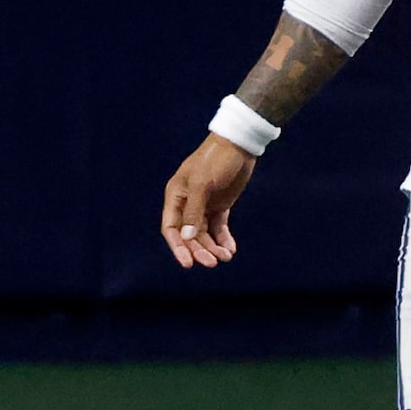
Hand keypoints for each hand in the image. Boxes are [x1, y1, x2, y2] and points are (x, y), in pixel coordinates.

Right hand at [161, 134, 256, 269]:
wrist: (239, 145)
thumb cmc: (215, 160)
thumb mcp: (202, 184)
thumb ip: (194, 211)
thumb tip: (187, 237)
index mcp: (175, 196)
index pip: (171, 229)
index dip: (178, 247)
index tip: (188, 264)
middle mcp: (187, 203)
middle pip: (189, 236)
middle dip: (199, 251)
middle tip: (213, 263)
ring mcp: (204, 205)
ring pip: (204, 235)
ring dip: (213, 248)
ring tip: (226, 257)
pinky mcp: (220, 205)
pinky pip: (219, 228)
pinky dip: (223, 240)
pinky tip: (230, 249)